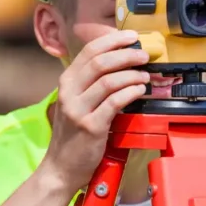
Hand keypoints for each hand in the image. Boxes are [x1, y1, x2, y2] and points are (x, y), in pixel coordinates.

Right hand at [42, 29, 149, 191]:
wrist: (60, 168)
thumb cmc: (73, 136)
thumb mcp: (75, 103)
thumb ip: (91, 85)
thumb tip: (120, 63)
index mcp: (66, 82)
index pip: (89, 51)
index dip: (112, 40)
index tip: (131, 37)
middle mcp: (69, 93)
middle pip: (100, 62)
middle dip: (126, 54)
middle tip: (144, 55)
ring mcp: (78, 110)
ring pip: (109, 80)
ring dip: (132, 74)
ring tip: (145, 76)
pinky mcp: (91, 127)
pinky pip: (115, 102)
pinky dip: (130, 92)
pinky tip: (139, 90)